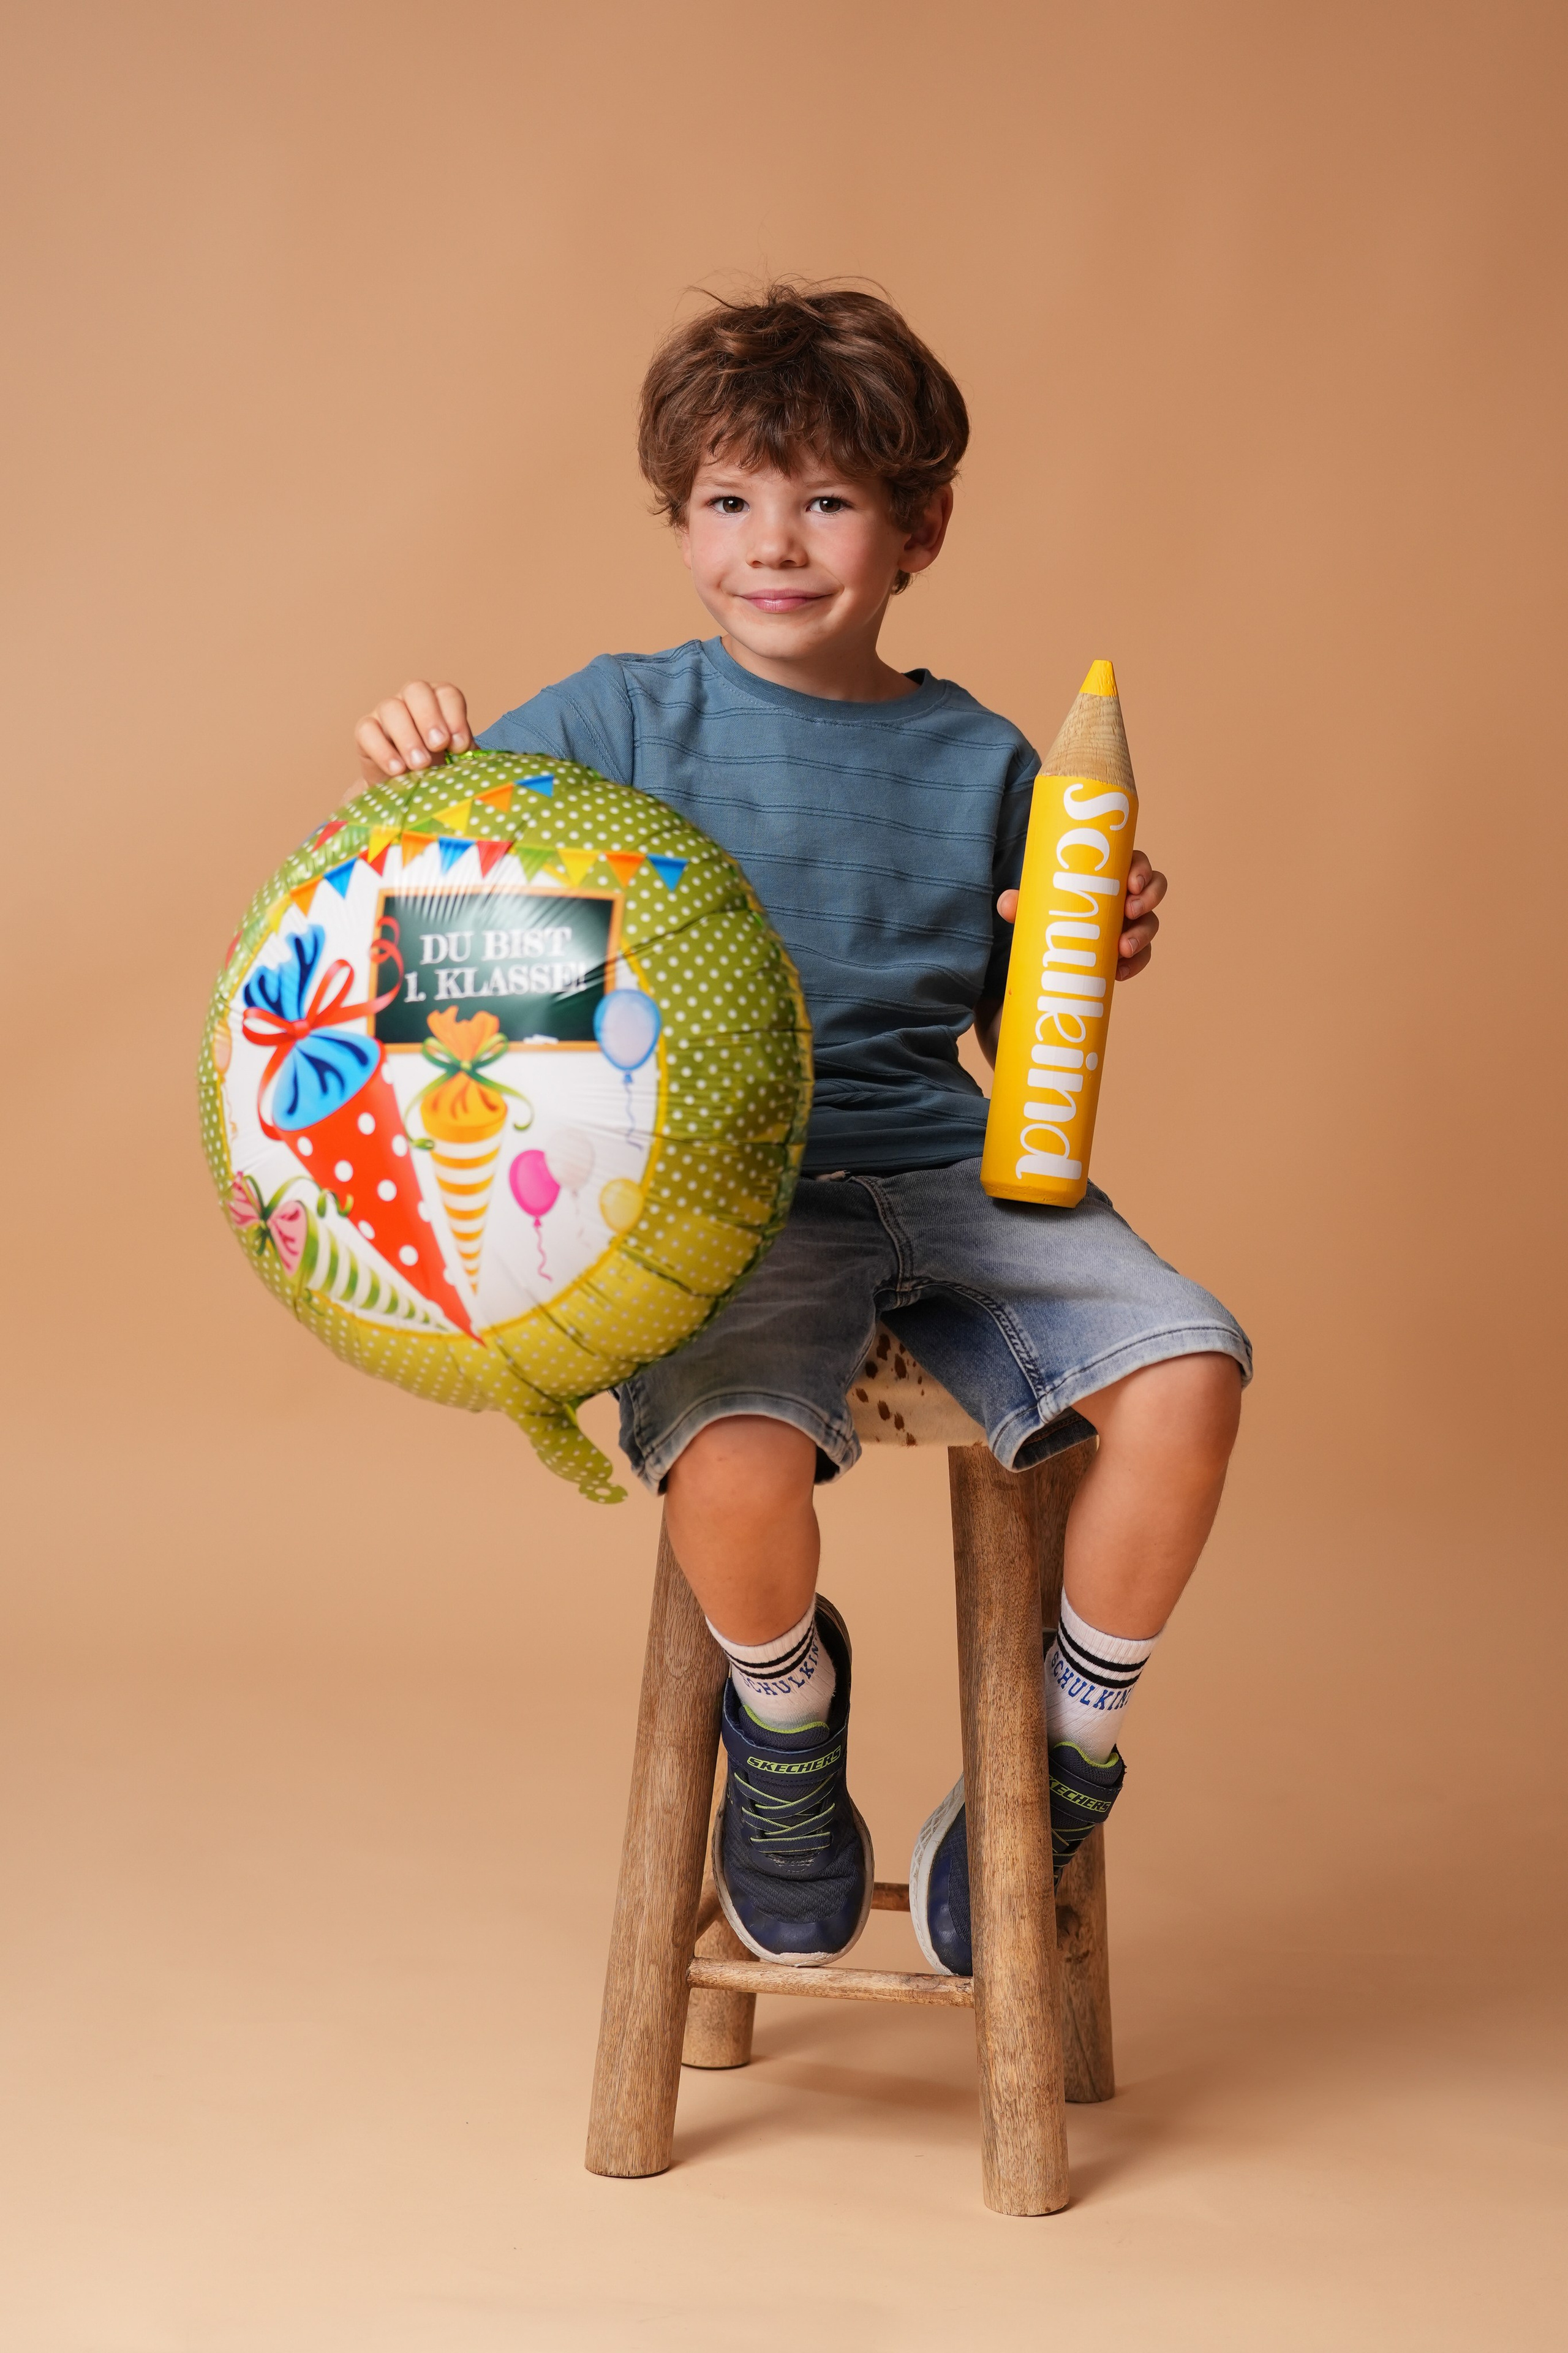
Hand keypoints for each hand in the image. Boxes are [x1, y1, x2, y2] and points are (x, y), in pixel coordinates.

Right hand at [355, 681, 472, 782]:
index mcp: (438, 701)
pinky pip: (368, 731)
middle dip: (430, 718)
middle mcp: (410, 700)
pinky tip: (397, 770)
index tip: (459, 746)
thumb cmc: (435, 769)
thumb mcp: (454, 761)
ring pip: (391, 708)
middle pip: (417, 690)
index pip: (447, 694)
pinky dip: (383, 750)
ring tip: (420, 765)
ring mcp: (385, 712)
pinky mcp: (365, 731)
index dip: (455, 717)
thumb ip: (464, 755)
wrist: (404, 789)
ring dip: (408, 737)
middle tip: (438, 746)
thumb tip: (478, 760)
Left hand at [996, 849, 1165, 981]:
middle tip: (1130, 911)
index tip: (1131, 883)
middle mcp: (1126, 895)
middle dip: (1148, 900)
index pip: (1136, 863)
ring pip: (1151, 923)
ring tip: (1123, 948)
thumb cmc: (1049, 910)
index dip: (1141, 870)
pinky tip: (1119, 973)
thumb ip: (1021, 903)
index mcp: (1110, 874)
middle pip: (1153, 889)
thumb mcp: (1035, 905)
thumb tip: (1006, 904)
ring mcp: (1132, 922)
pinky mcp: (1130, 949)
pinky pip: (1142, 956)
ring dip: (1143, 935)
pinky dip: (1135, 964)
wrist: (1049, 943)